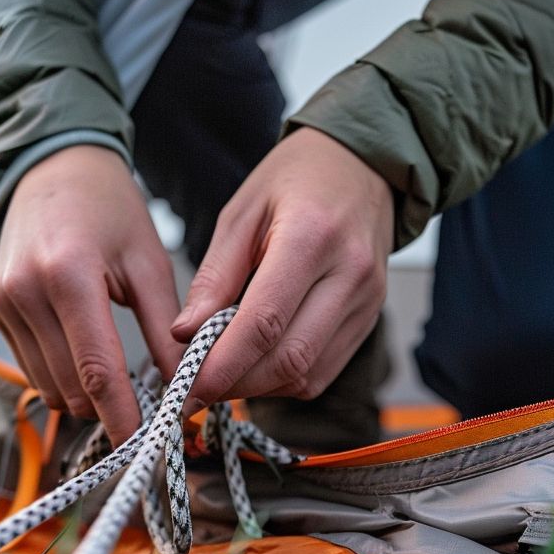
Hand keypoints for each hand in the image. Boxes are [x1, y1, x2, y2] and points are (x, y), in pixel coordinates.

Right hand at [0, 145, 185, 445]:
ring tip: (123, 382)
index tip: (148, 443)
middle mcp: (26, 293)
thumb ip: (166, 328)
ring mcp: (3, 305)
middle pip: (71, 388)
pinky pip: (33, 371)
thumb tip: (186, 386)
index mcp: (69, 275)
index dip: (123, 416)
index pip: (97, 369)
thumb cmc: (110, 210)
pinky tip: (91, 360)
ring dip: (87, 397)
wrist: (51, 169)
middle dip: (110, 410)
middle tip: (151, 411)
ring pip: (49, 388)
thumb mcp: (149, 262)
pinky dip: (65, 379)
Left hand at [170, 127, 392, 409]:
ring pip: (308, 373)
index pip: (266, 321)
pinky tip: (258, 364)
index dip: (224, 364)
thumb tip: (184, 334)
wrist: (362, 167)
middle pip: (290, 358)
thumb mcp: (242, 213)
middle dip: (238, 383)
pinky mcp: (370, 318)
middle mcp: (350, 273)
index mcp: (312, 236)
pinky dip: (285, 379)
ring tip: (224, 374)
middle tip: (198, 387)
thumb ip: (214, 277)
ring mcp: (367, 300)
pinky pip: (324, 370)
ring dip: (260, 387)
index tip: (190, 385)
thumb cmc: (297, 180)